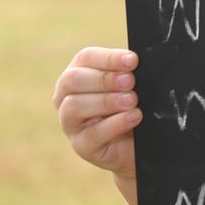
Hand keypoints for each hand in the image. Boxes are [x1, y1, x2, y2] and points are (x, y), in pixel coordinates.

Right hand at [53, 47, 141, 181]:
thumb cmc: (131, 104)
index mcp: (78, 73)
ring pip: (74, 106)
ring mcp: (70, 123)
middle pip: (72, 80)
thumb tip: (133, 60)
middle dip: (104, 79)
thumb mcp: (129, 84)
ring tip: (132, 100)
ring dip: (107, 101)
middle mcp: (66, 97)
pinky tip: (134, 116)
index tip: (133, 61)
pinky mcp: (81, 146)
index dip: (109, 58)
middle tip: (130, 82)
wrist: (138, 141)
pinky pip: (93, 134)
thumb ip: (126, 71)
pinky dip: (116, 123)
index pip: (85, 58)